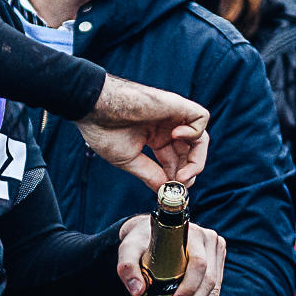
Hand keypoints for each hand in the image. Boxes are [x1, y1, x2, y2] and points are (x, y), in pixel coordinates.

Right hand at [76, 75, 209, 189]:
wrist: (94, 107)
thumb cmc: (105, 130)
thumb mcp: (129, 160)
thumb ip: (150, 174)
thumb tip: (165, 191)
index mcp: (155, 137)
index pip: (175, 159)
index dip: (177, 176)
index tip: (170, 189)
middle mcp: (166, 127)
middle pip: (191, 151)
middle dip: (189, 171)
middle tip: (179, 184)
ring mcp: (173, 116)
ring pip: (200, 139)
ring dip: (196, 160)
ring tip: (181, 174)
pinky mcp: (177, 104)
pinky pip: (201, 117)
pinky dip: (195, 132)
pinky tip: (175, 138)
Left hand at [117, 216, 225, 295]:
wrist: (148, 233)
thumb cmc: (140, 240)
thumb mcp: (128, 249)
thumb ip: (128, 267)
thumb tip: (137, 291)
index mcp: (192, 235)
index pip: (199, 264)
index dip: (190, 286)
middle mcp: (208, 241)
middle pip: (209, 279)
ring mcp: (215, 253)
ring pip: (215, 288)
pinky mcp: (216, 264)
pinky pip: (216, 291)